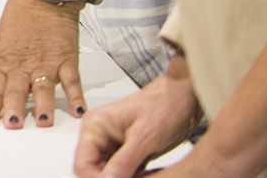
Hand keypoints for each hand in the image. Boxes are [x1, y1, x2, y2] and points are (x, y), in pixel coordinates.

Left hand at [0, 0, 84, 128]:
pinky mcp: (66, 59)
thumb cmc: (22, 14)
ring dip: (43, 106)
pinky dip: (77, 97)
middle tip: (11, 123)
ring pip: (43, 88)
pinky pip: (72, 81)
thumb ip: (2, 67)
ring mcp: (46, 63)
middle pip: (16, 89)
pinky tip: (80, 111)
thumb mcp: (3, 41)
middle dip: (13, 108)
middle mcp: (23, 64)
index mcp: (4, 59)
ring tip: (43, 122)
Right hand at [74, 60, 200, 177]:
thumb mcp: (145, 137)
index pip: (82, 164)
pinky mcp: (126, 151)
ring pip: (109, 174)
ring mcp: (112, 144)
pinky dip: (135, 177)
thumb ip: (124, 161)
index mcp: (95, 127)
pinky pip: (123, 172)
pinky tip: (149, 174)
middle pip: (94, 171)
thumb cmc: (164, 105)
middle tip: (139, 177)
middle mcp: (99, 135)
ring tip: (147, 172)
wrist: (183, 97)